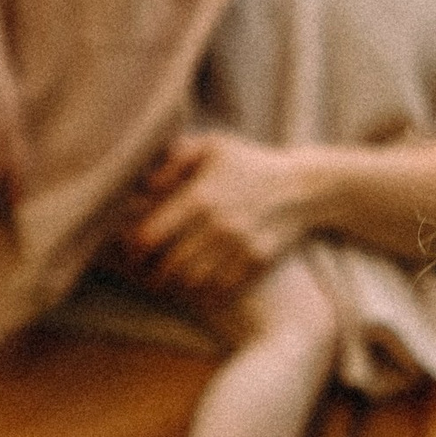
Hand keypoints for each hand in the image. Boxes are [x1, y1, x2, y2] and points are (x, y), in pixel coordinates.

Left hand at [126, 134, 319, 301]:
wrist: (304, 186)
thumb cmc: (250, 163)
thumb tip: (144, 184)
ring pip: (192, 281)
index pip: (150, 236)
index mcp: (199, 197)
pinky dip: (205, 290)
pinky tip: (199, 284)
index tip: (131, 252)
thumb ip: (174, 159)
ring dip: (176, 285)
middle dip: (152, 274)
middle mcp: (217, 225)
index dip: (133, 249)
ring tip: (169, 281)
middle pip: (169, 265)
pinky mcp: (257, 261)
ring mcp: (239, 246)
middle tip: (146, 273)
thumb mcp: (212, 146)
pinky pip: (221, 287)